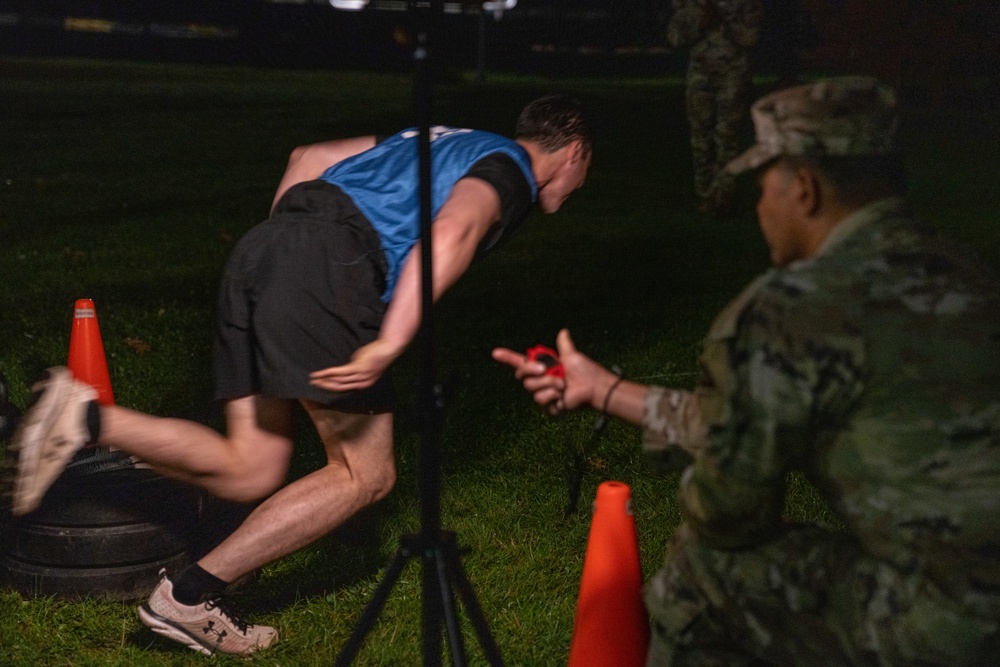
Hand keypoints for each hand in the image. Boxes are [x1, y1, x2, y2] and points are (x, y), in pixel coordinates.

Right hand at [309, 339, 399, 391]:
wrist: (388, 348)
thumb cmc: (377, 353)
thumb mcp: (365, 363)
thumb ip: (355, 368)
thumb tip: (346, 368)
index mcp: (364, 384)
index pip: (345, 389)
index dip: (332, 388)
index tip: (322, 386)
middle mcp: (362, 383)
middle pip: (339, 387)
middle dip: (325, 386)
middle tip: (314, 385)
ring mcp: (360, 376)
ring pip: (338, 382)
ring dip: (324, 381)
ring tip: (313, 379)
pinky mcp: (357, 368)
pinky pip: (339, 372)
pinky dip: (327, 373)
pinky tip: (320, 373)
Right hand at [492, 329, 606, 414]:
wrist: (594, 388)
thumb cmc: (586, 371)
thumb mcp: (572, 355)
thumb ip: (564, 344)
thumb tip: (563, 331)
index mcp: (543, 367)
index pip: (520, 363)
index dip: (507, 358)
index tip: (495, 352)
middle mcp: (541, 380)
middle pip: (523, 377)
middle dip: (533, 371)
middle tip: (546, 369)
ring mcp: (544, 394)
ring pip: (533, 389)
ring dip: (549, 384)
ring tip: (563, 385)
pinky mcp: (550, 406)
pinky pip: (543, 400)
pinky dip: (554, 397)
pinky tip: (564, 397)